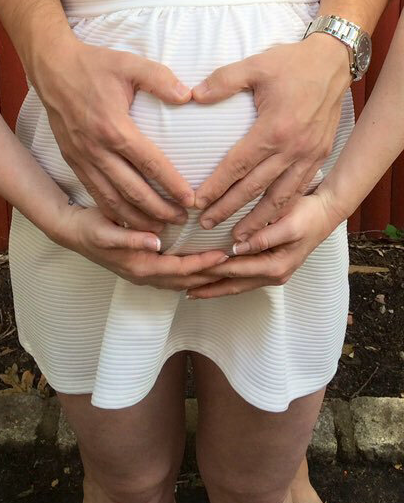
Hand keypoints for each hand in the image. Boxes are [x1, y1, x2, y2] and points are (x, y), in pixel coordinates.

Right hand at [30, 33, 194, 230]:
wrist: (52, 67)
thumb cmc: (93, 65)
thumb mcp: (129, 63)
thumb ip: (160, 79)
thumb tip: (187, 95)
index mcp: (115, 127)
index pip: (150, 164)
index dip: (172, 185)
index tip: (191, 200)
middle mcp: (97, 149)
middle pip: (133, 191)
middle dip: (159, 210)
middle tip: (182, 221)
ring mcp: (82, 158)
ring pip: (111, 199)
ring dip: (136, 218)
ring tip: (159, 229)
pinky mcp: (72, 160)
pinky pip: (94, 193)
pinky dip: (112, 211)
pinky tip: (127, 218)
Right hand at [58, 203, 230, 290]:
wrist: (72, 232)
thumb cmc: (89, 228)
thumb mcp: (106, 231)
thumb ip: (130, 238)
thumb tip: (156, 242)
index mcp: (140, 267)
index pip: (180, 269)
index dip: (202, 264)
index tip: (223, 255)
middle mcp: (145, 275)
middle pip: (186, 281)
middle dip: (210, 276)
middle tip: (235, 267)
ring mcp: (144, 274)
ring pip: (181, 281)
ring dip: (203, 277)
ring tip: (224, 269)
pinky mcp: (143, 268)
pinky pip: (173, 276)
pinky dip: (190, 274)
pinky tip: (200, 268)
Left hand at [186, 191, 341, 298]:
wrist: (325, 213)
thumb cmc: (307, 215)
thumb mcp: (288, 224)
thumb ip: (263, 237)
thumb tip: (238, 247)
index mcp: (275, 266)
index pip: (234, 270)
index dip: (210, 269)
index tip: (187, 269)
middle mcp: (273, 275)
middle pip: (232, 284)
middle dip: (206, 286)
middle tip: (178, 286)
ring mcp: (272, 274)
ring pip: (236, 285)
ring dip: (213, 288)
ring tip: (189, 289)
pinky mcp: (270, 267)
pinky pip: (243, 279)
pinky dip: (225, 282)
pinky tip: (211, 281)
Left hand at [192, 35, 350, 235]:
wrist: (333, 62)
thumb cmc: (292, 63)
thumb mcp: (254, 65)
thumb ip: (223, 81)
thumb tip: (194, 95)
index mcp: (273, 129)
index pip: (238, 166)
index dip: (216, 187)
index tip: (197, 202)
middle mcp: (293, 149)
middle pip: (255, 189)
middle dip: (229, 210)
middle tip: (206, 226)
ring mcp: (309, 156)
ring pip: (281, 198)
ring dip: (258, 220)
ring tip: (238, 237)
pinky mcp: (320, 156)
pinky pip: (299, 190)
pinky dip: (284, 209)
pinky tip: (271, 220)